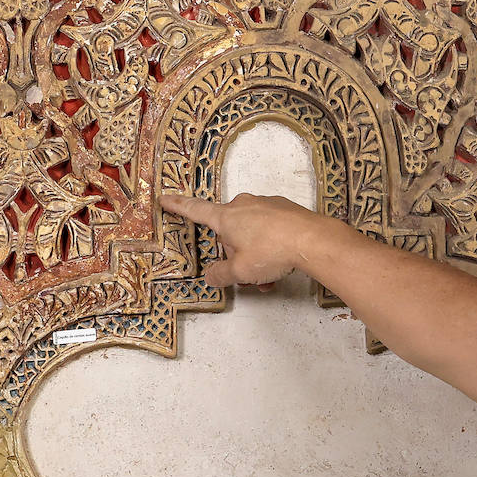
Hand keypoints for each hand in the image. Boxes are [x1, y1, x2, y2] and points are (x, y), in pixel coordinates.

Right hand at [159, 193, 324, 288]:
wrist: (312, 240)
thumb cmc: (271, 251)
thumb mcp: (240, 271)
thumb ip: (220, 275)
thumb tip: (211, 276)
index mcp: (226, 217)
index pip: (195, 210)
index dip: (178, 206)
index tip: (165, 198)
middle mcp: (243, 205)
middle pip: (229, 233)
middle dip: (235, 255)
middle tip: (247, 276)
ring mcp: (265, 205)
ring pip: (251, 234)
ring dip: (255, 257)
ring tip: (267, 278)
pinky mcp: (284, 210)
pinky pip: (269, 230)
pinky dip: (270, 248)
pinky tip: (281, 265)